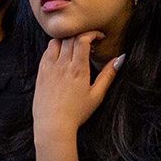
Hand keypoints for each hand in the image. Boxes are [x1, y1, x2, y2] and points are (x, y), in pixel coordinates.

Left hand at [32, 33, 122, 160]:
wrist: (53, 126)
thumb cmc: (76, 113)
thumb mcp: (97, 95)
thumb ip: (108, 75)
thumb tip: (120, 59)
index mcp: (77, 69)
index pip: (82, 39)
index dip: (92, 34)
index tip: (99, 38)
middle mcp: (62, 65)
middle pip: (70, 37)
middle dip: (81, 35)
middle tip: (90, 43)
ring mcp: (49, 67)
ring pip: (56, 41)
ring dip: (67, 39)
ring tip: (75, 48)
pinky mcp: (41, 73)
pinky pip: (46, 52)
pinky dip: (55, 48)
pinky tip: (62, 57)